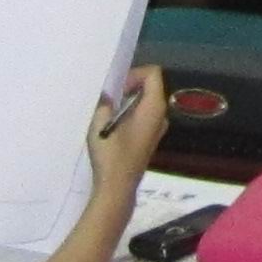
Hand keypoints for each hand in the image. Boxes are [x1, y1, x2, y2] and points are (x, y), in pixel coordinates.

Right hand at [91, 67, 170, 184]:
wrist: (118, 187)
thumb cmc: (111, 156)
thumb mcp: (100, 126)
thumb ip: (104, 105)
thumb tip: (106, 96)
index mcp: (154, 108)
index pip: (153, 74)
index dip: (134, 74)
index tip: (117, 89)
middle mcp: (161, 115)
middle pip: (151, 86)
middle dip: (130, 85)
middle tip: (109, 98)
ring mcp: (158, 127)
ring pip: (147, 101)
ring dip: (129, 100)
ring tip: (109, 110)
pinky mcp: (150, 138)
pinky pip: (144, 114)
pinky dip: (131, 112)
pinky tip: (114, 125)